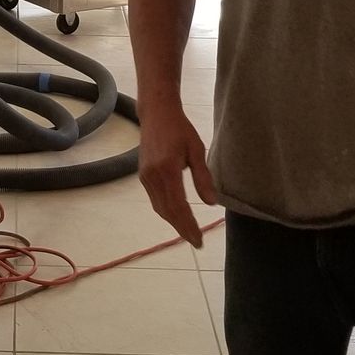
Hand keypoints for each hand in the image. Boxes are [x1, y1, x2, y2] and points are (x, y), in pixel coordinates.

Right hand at [138, 108, 217, 245]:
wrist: (156, 112)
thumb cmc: (180, 128)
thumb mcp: (197, 150)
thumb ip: (203, 177)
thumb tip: (211, 203)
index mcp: (167, 170)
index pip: (178, 206)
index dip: (188, 225)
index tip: (199, 240)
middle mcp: (153, 176)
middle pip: (167, 211)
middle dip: (181, 228)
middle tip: (196, 241)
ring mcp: (145, 176)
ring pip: (159, 207)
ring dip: (173, 222)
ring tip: (188, 232)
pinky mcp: (143, 175)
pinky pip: (155, 199)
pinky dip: (166, 211)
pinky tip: (176, 214)